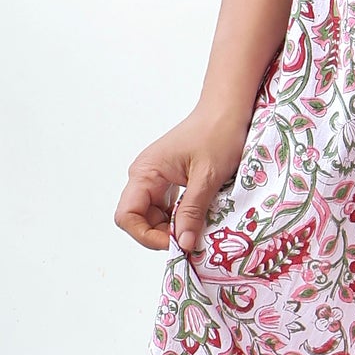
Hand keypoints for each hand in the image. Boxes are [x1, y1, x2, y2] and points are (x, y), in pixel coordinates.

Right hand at [114, 100, 252, 254]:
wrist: (227, 110)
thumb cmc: (218, 134)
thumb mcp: (207, 176)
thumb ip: (192, 211)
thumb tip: (184, 244)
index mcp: (145, 172)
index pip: (127, 216)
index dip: (146, 236)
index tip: (175, 243)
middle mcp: (144, 176)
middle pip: (139, 219)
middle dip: (160, 235)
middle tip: (190, 240)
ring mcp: (156, 178)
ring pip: (153, 216)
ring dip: (171, 228)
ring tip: (196, 230)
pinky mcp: (169, 180)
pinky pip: (166, 208)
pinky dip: (179, 218)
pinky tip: (197, 219)